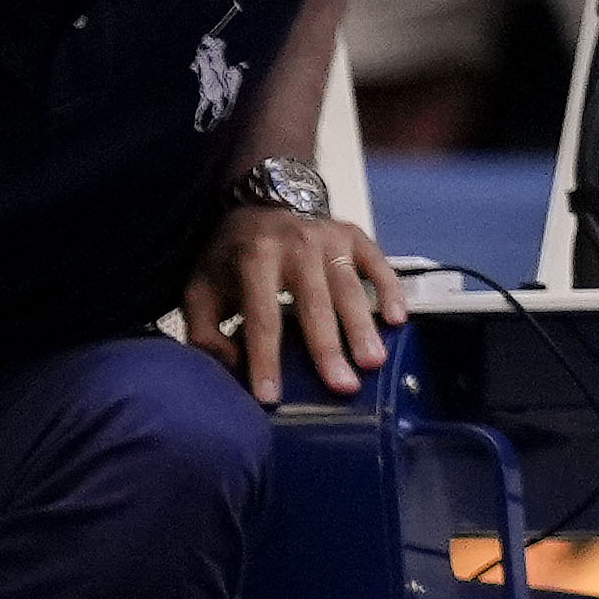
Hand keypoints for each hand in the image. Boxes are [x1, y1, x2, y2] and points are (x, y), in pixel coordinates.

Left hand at [198, 195, 391, 406]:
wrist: (260, 202)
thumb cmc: (231, 258)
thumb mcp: (200, 289)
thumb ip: (204, 332)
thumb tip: (230, 367)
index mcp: (254, 258)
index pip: (262, 317)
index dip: (265, 359)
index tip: (271, 396)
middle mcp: (295, 245)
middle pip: (314, 305)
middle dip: (328, 348)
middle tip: (343, 387)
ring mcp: (328, 238)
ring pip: (349, 288)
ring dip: (362, 327)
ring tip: (373, 362)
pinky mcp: (353, 234)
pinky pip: (377, 263)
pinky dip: (389, 290)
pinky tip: (398, 319)